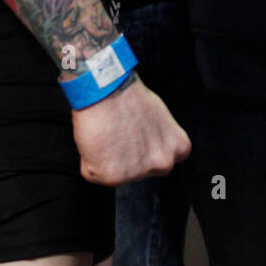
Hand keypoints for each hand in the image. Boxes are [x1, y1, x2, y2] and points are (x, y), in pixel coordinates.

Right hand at [72, 75, 190, 185]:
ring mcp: (139, 172)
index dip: (145, 149)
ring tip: (106, 134)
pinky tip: (94, 140)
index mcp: (178, 147)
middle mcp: (163, 163)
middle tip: (118, 135)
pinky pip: (92, 173)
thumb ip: (159, 137)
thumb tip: (147, 143)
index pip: (162, 160)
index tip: (136, 137)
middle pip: (140, 170)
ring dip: (107, 160)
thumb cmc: (128, 95)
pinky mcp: (113, 176)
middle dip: (128, 158)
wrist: (107, 89)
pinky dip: (88, 160)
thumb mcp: (160, 116)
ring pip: (116, 174)